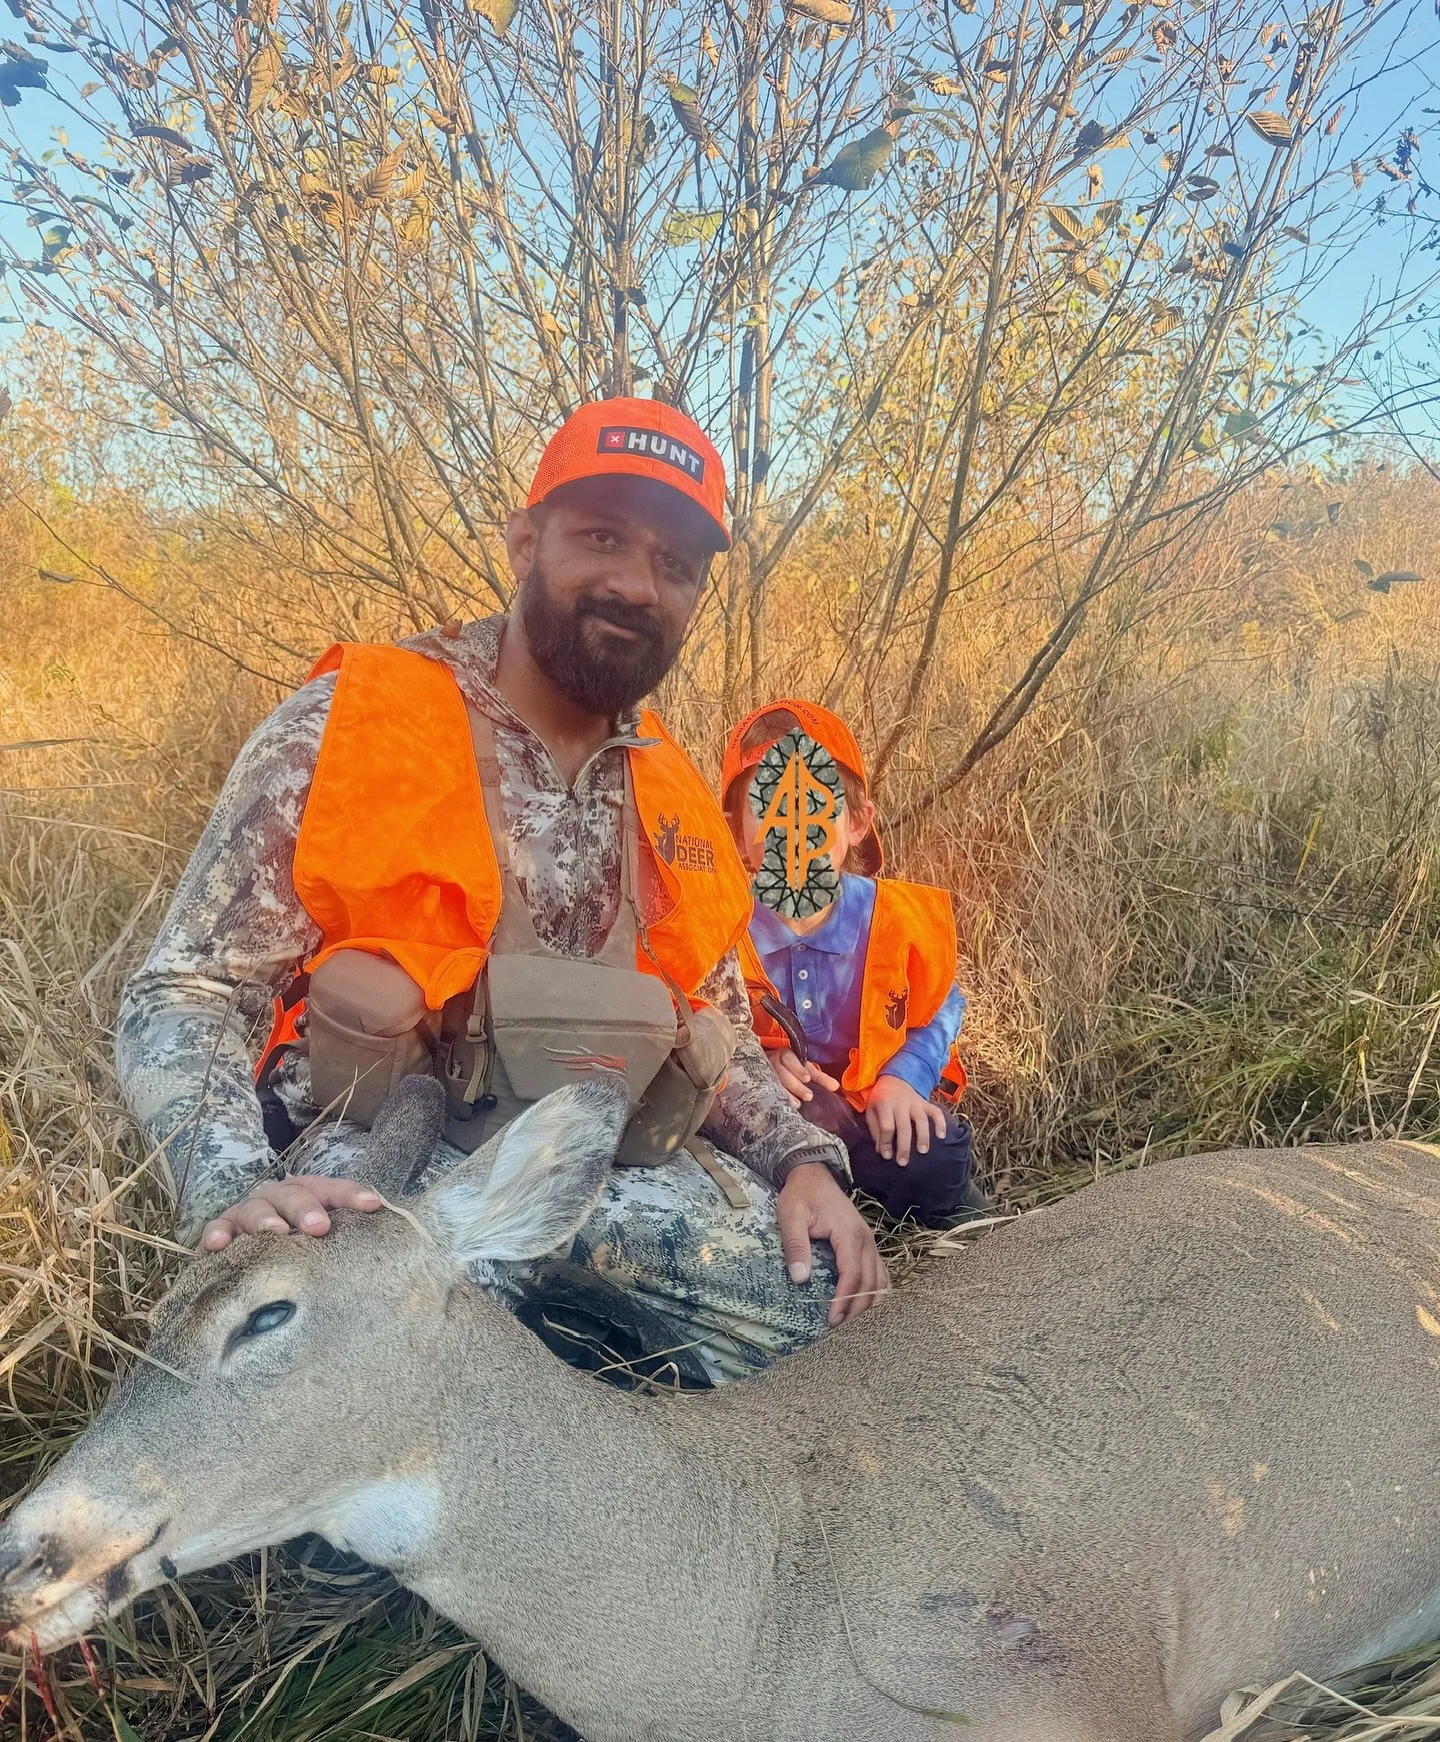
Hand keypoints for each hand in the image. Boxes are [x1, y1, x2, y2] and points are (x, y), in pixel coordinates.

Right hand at [199, 1176, 383, 1250]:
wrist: (250, 1257)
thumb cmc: (299, 1247)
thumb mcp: (325, 1239)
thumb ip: (347, 1238)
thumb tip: (379, 1250)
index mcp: (309, 1194)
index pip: (333, 1189)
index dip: (351, 1194)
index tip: (371, 1205)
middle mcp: (280, 1197)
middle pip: (294, 1194)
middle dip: (307, 1208)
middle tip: (319, 1227)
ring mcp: (249, 1212)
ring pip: (255, 1208)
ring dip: (265, 1219)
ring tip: (275, 1233)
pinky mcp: (222, 1230)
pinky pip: (217, 1229)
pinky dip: (217, 1234)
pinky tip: (218, 1245)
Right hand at [769, 1047, 840, 1107]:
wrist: (767, 1067)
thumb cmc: (791, 1069)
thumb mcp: (805, 1069)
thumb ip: (820, 1078)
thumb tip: (836, 1086)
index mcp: (786, 1055)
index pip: (791, 1059)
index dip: (799, 1069)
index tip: (807, 1078)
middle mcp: (774, 1062)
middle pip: (783, 1072)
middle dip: (796, 1085)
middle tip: (808, 1096)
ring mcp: (765, 1072)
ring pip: (774, 1082)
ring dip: (786, 1094)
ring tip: (797, 1104)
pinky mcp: (759, 1082)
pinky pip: (766, 1089)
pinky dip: (774, 1097)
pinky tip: (781, 1105)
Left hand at [777, 1161, 889, 1325]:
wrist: (813, 1175)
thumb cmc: (801, 1195)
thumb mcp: (791, 1215)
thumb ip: (796, 1245)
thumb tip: (800, 1278)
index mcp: (849, 1233)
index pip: (853, 1274)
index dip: (844, 1300)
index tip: (831, 1319)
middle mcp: (867, 1239)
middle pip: (870, 1282)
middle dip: (856, 1308)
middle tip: (837, 1328)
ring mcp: (870, 1242)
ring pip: (880, 1280)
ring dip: (867, 1303)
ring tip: (849, 1321)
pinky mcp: (868, 1244)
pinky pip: (880, 1273)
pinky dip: (874, 1291)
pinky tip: (862, 1305)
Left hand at [865, 1075, 946, 1166]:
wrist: (894, 1079)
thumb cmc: (881, 1100)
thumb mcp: (871, 1111)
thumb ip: (875, 1130)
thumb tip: (881, 1151)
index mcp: (884, 1104)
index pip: (886, 1126)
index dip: (886, 1142)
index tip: (887, 1156)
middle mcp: (901, 1103)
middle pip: (904, 1126)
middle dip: (904, 1146)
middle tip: (904, 1162)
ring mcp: (915, 1102)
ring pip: (921, 1119)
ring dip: (923, 1136)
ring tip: (923, 1152)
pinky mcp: (926, 1103)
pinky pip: (936, 1112)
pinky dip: (940, 1123)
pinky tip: (941, 1136)